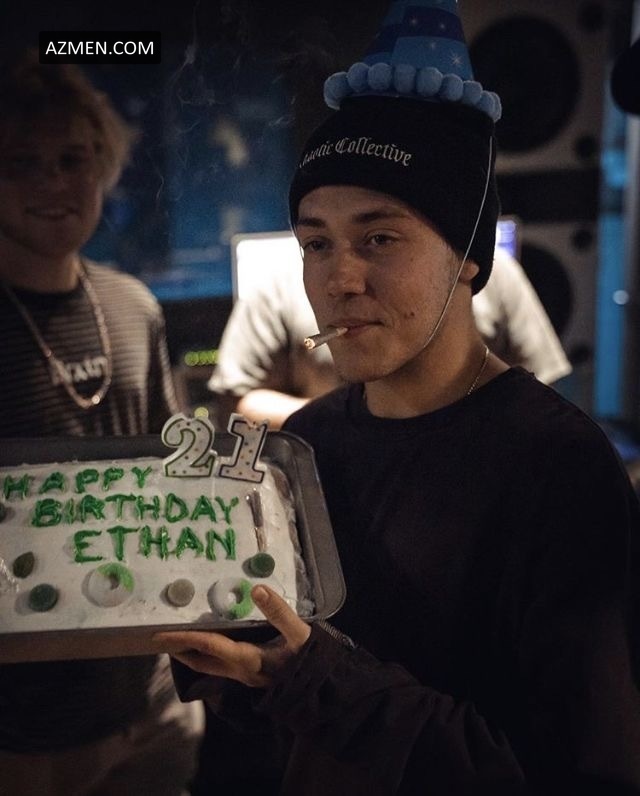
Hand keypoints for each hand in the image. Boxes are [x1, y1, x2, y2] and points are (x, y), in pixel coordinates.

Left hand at [152, 585, 310, 687]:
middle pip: (201, 663)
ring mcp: (246, 676)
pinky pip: (222, 665)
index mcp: (248, 660)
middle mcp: (241, 671)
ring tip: (180, 638)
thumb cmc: (311, 661)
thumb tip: (256, 589)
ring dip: (192, 654)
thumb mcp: (299, 634)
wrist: (324, 689)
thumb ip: (278, 612)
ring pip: (210, 667)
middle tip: (162, 636)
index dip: (184, 638)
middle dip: (180, 650)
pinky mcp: (253, 675)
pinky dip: (209, 653)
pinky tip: (213, 642)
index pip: (209, 646)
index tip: (161, 633)